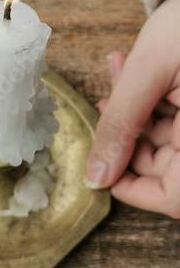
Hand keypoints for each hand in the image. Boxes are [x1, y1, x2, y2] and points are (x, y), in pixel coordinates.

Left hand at [86, 0, 179, 217]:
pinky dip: (148, 104)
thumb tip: (95, 177)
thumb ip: (121, 126)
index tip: (101, 172)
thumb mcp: (150, 70)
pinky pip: (171, 122)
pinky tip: (132, 74)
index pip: (173, 197)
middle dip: (126, 137)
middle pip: (164, 168)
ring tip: (120, 76)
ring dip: (133, 115)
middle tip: (107, 103)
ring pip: (163, 142)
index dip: (134, 191)